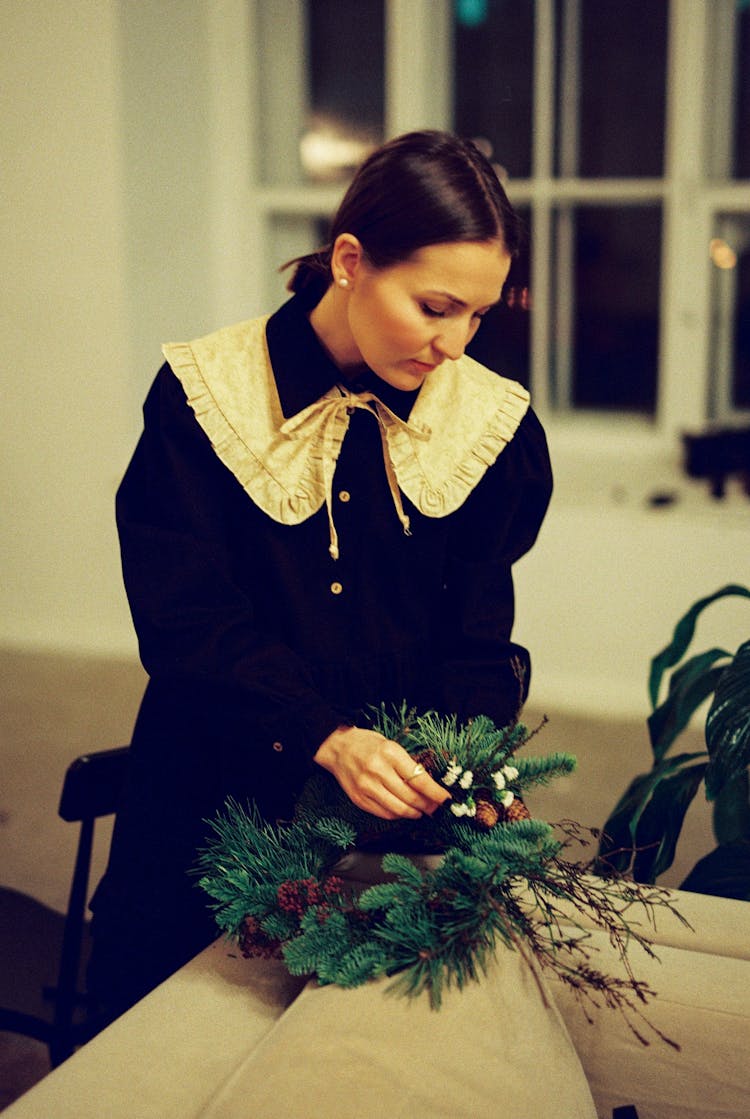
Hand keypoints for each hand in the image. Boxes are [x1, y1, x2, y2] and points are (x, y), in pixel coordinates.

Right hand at [313, 725, 450, 820]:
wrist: (337, 747)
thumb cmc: (368, 744)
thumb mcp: (391, 746)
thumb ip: (408, 765)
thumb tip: (429, 786)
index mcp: (389, 753)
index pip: (419, 779)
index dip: (436, 793)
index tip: (446, 799)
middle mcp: (377, 771)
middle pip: (411, 797)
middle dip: (428, 806)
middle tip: (436, 808)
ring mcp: (367, 787)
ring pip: (399, 809)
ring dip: (415, 813)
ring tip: (421, 811)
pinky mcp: (359, 799)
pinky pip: (385, 814)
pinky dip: (398, 815)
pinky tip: (404, 810)